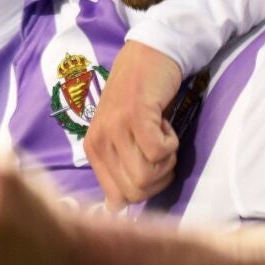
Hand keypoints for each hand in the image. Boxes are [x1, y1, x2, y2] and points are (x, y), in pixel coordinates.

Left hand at [83, 41, 182, 208]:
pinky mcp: (135, 115)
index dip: (146, 189)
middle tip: (160, 146)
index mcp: (93, 152)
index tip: (151, 163)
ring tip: (160, 132)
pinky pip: (159, 151)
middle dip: (159, 177)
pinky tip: (164, 122)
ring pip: (148, 175)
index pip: (119, 200)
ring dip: (166, 159)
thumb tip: (117, 210)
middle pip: (136, 192)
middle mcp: (99, 142)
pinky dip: (171, 142)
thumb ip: (120, 169)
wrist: (150, 54)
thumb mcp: (121, 136)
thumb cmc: (141, 98)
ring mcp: (115, 128)